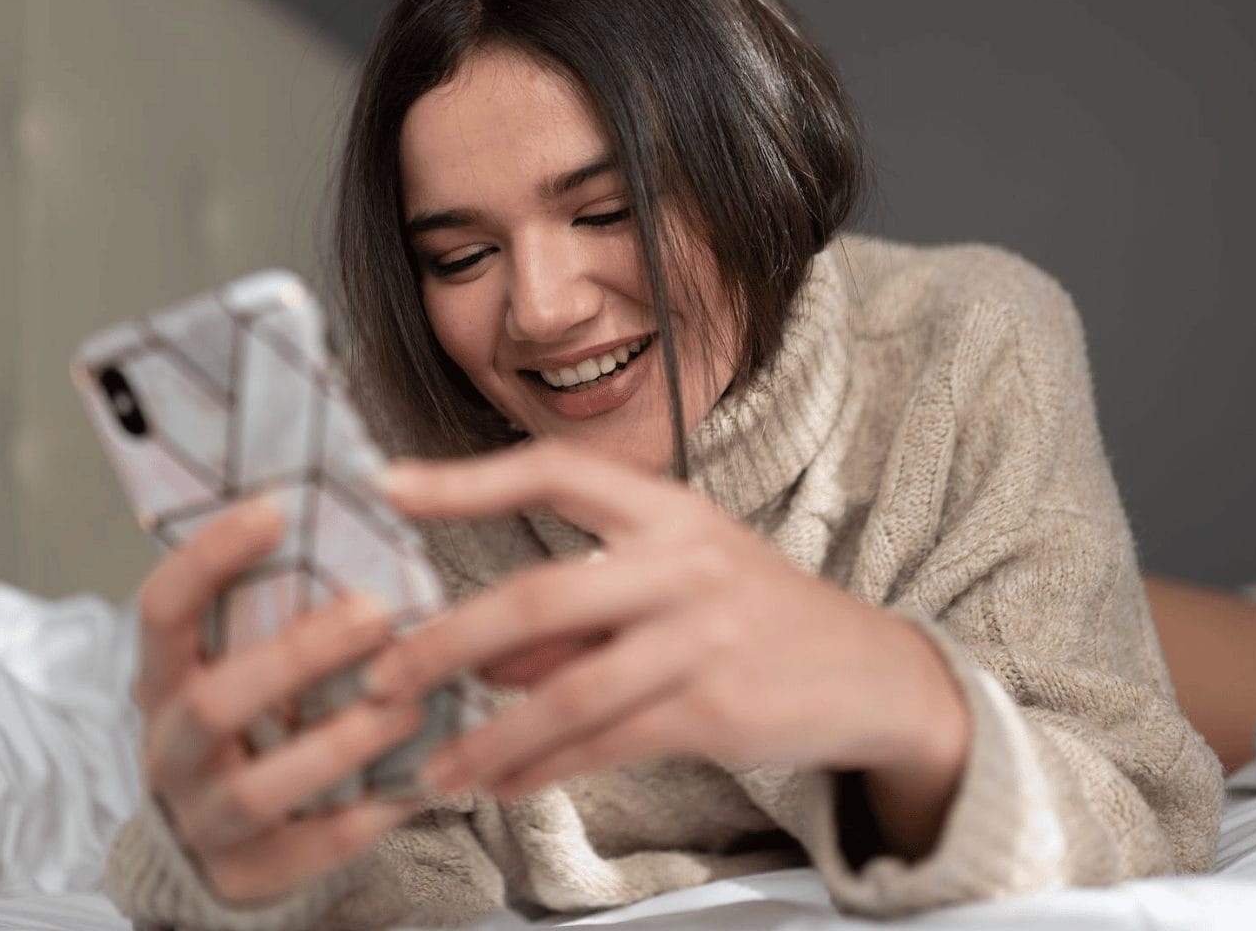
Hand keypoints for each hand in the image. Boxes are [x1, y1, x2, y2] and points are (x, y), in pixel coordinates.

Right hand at [133, 500, 426, 903]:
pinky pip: (315, 847)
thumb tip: (360, 510)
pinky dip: (373, 812)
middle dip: (299, 655)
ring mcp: (205, 818)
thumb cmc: (251, 719)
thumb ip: (276, 610)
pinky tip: (424, 778)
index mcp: (163, 678)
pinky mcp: (251, 873)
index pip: (162, 610)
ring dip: (343, 741)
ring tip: (412, 703)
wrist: (222, 840)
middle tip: (376, 612)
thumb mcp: (238, 662)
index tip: (275, 510)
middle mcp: (172, 748)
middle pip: (216, 702)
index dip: (209, 559)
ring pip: (261, 787)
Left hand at [362, 441, 967, 839]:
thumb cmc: (753, 613)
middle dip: (448, 643)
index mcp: (667, 509)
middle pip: (541, 596)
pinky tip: (502, 784)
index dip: (467, 477)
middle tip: (385, 679)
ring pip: (567, 692)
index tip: (389, 487)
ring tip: (435, 769)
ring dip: (489, 737)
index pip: (555, 470)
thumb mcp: (675, 579)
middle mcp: (683, 561)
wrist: (870, 671)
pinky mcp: (716, 708)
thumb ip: (581, 613)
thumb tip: (484, 656)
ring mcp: (703, 636)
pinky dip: (544, 770)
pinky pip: (606, 744)